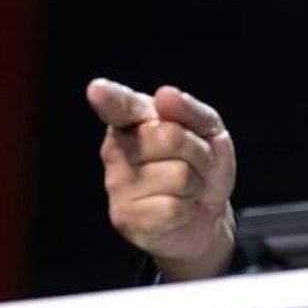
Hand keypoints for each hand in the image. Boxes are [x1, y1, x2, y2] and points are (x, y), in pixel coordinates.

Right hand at [87, 78, 238, 279]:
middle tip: (197, 164)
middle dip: (199, 152)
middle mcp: (117, 149)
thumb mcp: (209, 131)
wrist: (206, 215)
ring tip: (188, 187)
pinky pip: (172, 207)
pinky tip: (178, 209)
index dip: (110, 98)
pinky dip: (187, 208)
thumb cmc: (202, 166)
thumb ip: (190, 110)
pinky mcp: (124, 218)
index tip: (98, 90)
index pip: (120, 106)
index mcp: (133, 120)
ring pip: (178, 175)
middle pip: (170, 137)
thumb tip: (165, 95)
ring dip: (196, 183)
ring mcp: (116, 184)